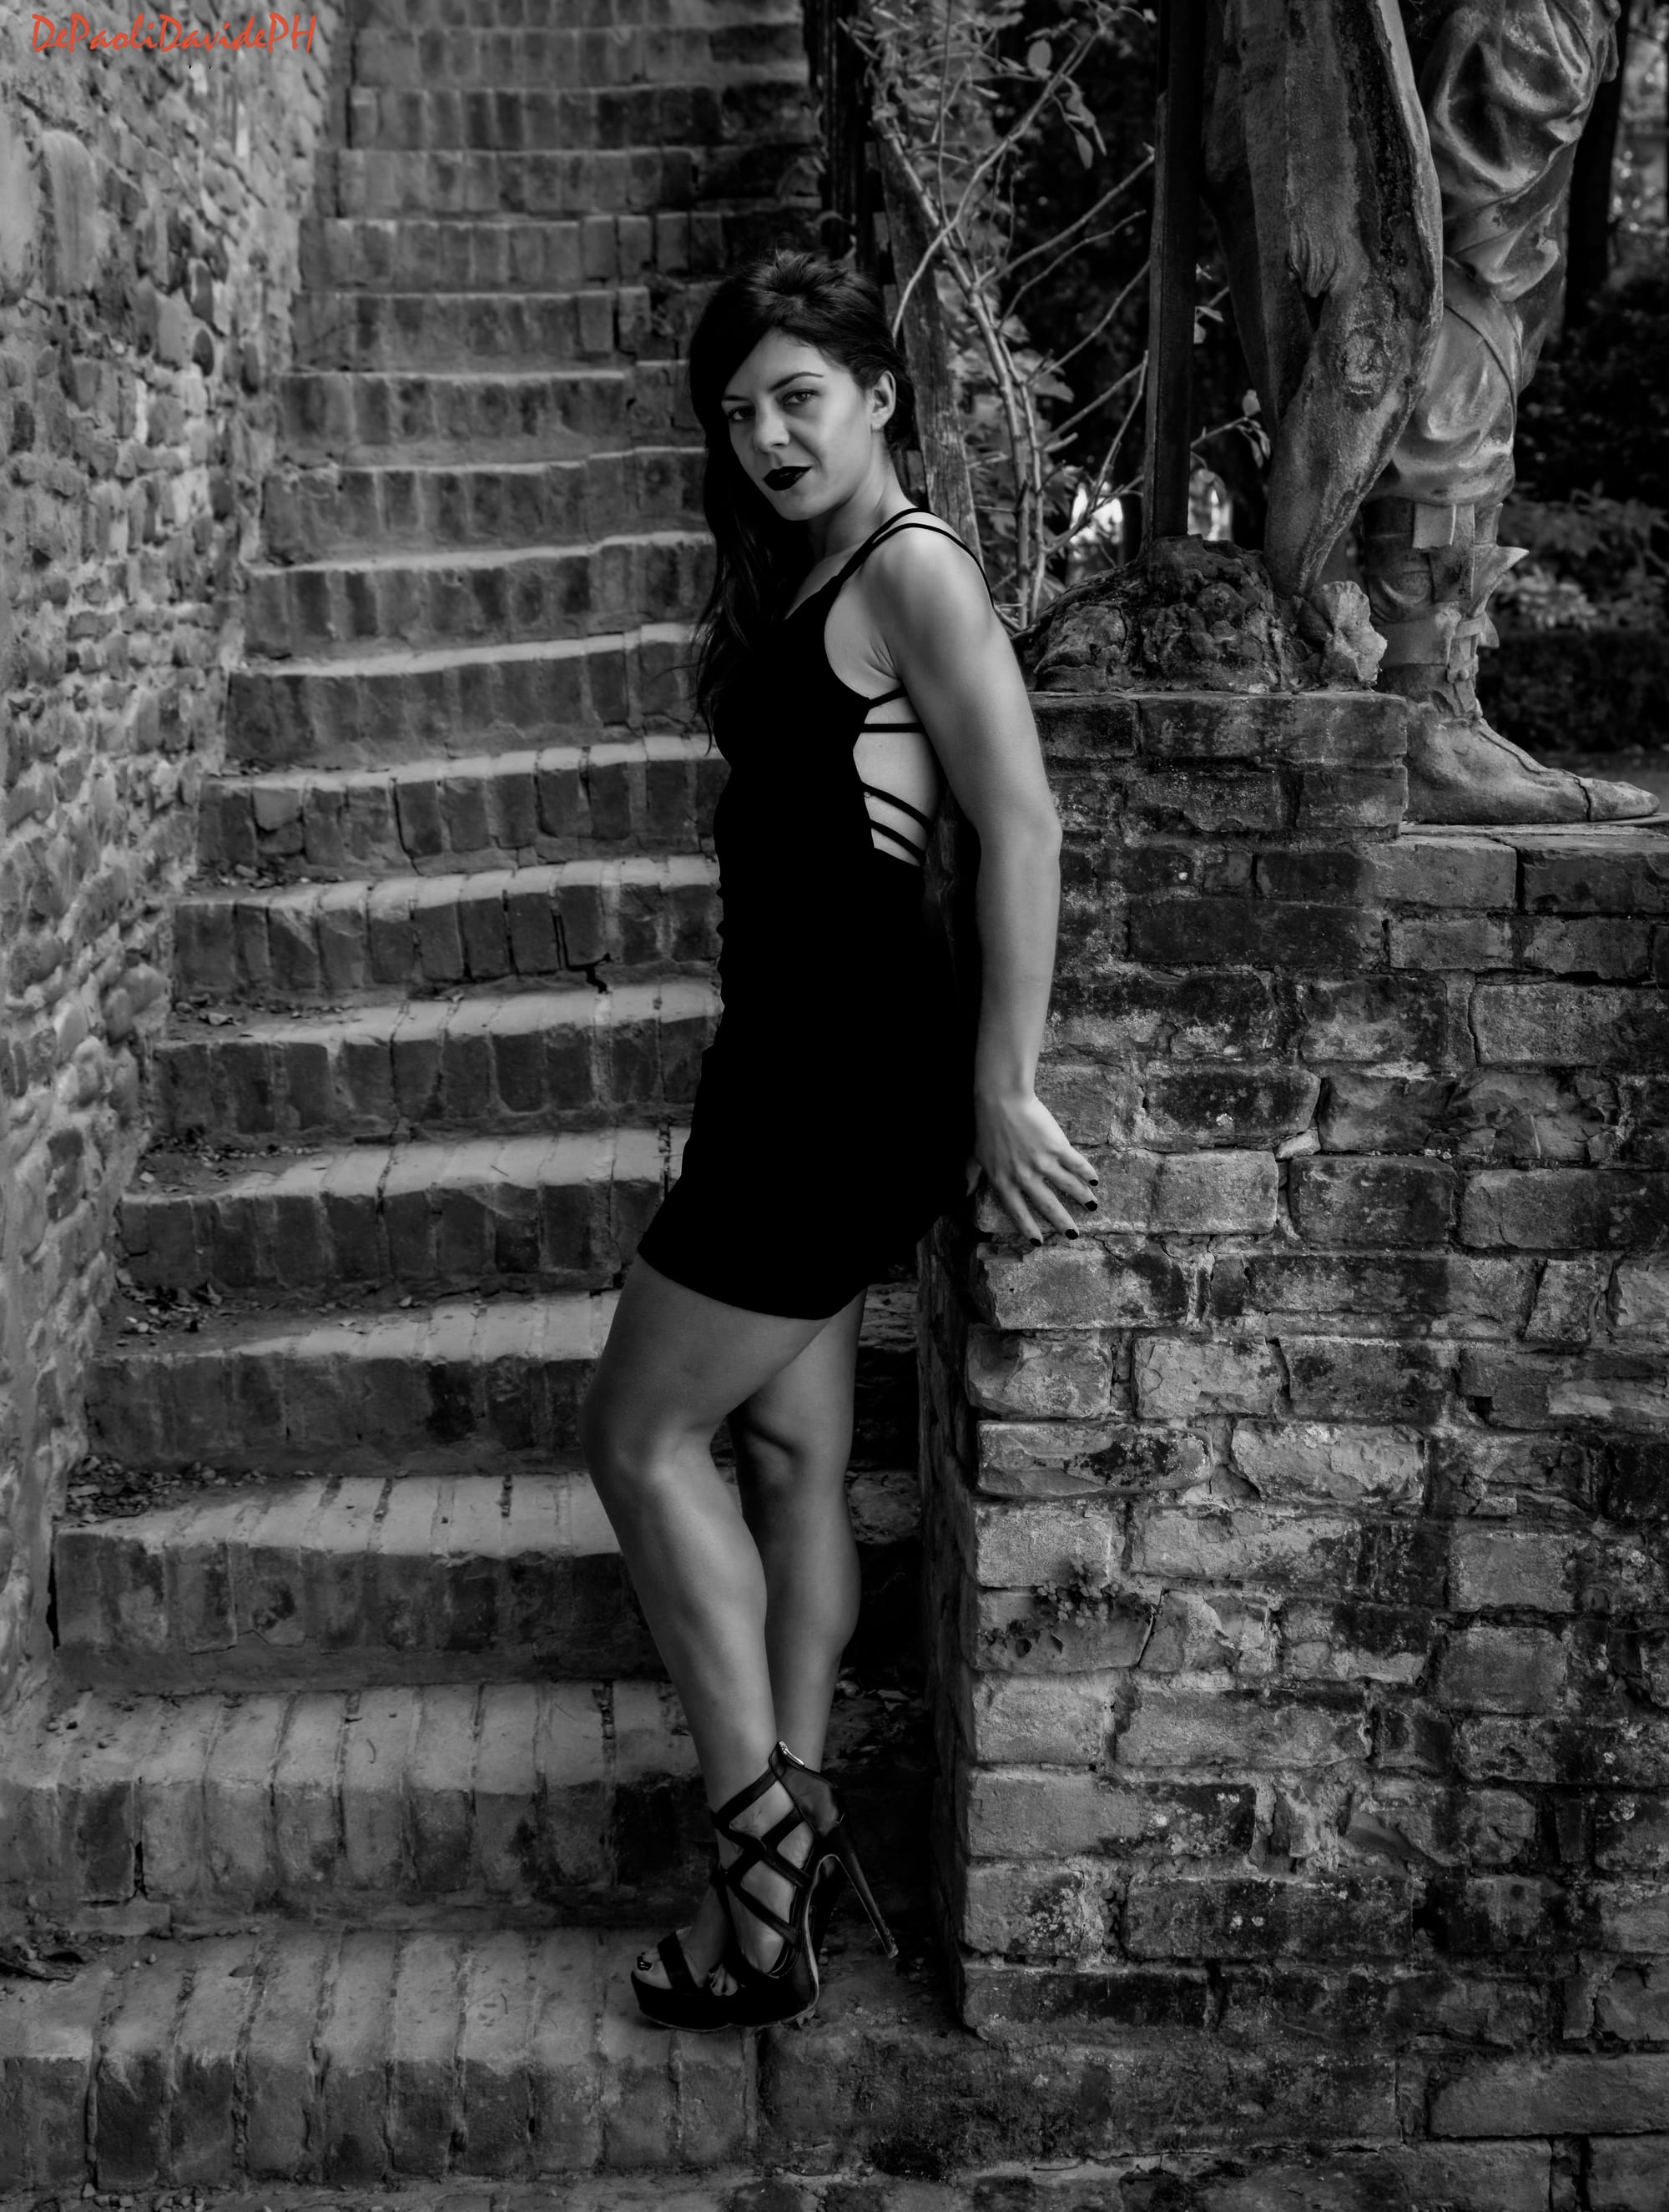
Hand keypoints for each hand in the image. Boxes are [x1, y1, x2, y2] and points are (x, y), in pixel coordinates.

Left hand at [964, 1089, 1099, 1243]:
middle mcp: (1024, 1177)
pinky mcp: (1057, 1147)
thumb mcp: (975, 1155)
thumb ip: (971, 1177)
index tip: (1038, 1243)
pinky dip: (1087, 1173)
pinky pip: (1076, 1164)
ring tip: (1092, 1206)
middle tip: (1074, 1235)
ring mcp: (1042, 1162)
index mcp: (1003, 1181)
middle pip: (1046, 1205)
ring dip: (1081, 1198)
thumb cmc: (985, 1125)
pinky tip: (1095, 1180)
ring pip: (1067, 1186)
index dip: (1028, 1228)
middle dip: (1062, 1222)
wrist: (1001, 1100)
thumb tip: (963, 1193)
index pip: (1017, 1211)